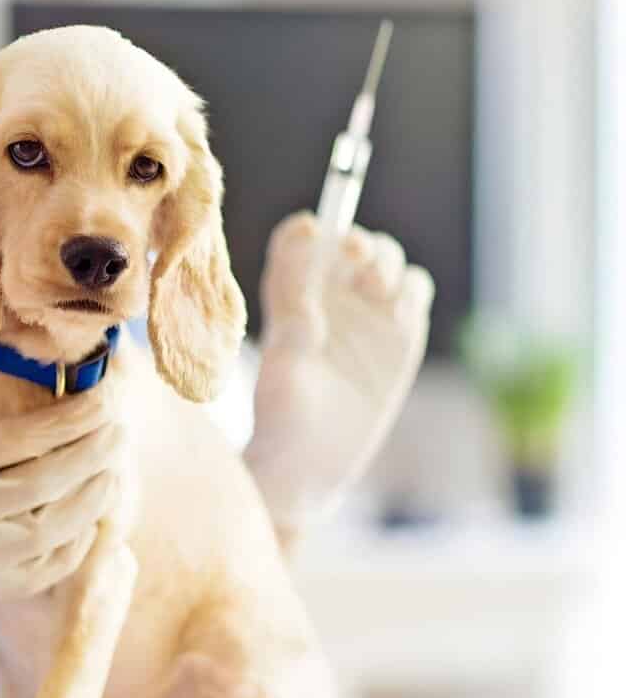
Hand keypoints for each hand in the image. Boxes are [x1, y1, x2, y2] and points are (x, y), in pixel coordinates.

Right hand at [0, 351, 124, 644]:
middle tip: (122, 425)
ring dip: (93, 497)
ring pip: (51, 530)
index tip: (105, 396)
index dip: (72, 418)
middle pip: (47, 482)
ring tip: (116, 465)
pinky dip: (74, 547)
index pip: (20, 440)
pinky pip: (38, 573)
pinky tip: (91, 519)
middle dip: (94, 451)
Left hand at [244, 212, 433, 533]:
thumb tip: (309, 240)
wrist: (312, 468)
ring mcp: (366, 314)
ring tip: (375, 288)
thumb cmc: (282, 418)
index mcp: (290, 295)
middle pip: (353, 241)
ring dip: (387, 262)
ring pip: (388, 261)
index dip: (312, 229)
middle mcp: (329, 297)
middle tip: (357, 256)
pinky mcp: (399, 336)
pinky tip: (398, 314)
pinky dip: (412, 293)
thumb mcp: (283, 362)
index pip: (302, 239)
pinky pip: (415, 293)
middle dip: (359, 240)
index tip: (316, 234)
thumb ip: (293, 307)